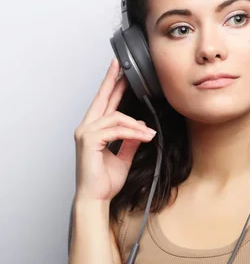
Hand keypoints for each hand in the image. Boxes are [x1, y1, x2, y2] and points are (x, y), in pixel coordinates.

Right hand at [74, 58, 155, 201]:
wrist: (97, 198)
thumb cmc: (105, 180)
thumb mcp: (124, 156)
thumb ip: (130, 140)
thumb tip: (140, 128)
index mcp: (94, 129)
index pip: (104, 102)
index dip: (111, 84)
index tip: (118, 69)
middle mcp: (87, 127)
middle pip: (103, 98)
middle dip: (114, 81)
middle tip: (121, 65)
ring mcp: (86, 133)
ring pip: (116, 117)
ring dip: (136, 125)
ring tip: (149, 133)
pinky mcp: (89, 141)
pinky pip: (117, 129)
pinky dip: (133, 132)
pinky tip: (144, 136)